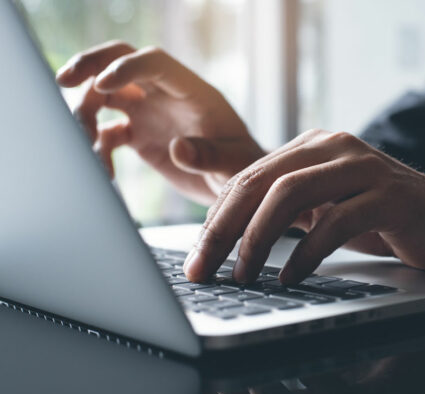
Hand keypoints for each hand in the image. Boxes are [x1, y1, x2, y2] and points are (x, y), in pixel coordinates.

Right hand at [56, 41, 265, 204]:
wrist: (236, 182)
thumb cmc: (243, 165)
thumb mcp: (234, 162)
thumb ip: (209, 155)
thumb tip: (178, 148)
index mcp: (192, 91)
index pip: (155, 62)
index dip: (126, 67)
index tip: (102, 84)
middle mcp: (166, 95)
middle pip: (120, 62)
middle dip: (90, 65)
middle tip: (63, 80)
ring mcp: (150, 113)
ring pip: (105, 96)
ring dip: (85, 113)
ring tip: (85, 144)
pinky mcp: (140, 136)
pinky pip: (107, 132)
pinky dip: (97, 148)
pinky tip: (104, 171)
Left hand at [183, 129, 424, 282]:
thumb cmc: (383, 217)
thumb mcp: (325, 209)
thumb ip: (286, 212)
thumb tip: (228, 240)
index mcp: (312, 147)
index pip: (248, 177)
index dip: (215, 218)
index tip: (196, 258)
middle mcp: (334, 147)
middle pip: (261, 182)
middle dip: (224, 229)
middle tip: (202, 268)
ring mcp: (363, 167)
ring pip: (292, 193)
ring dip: (258, 238)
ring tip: (243, 275)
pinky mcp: (390, 194)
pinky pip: (336, 220)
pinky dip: (307, 252)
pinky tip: (291, 277)